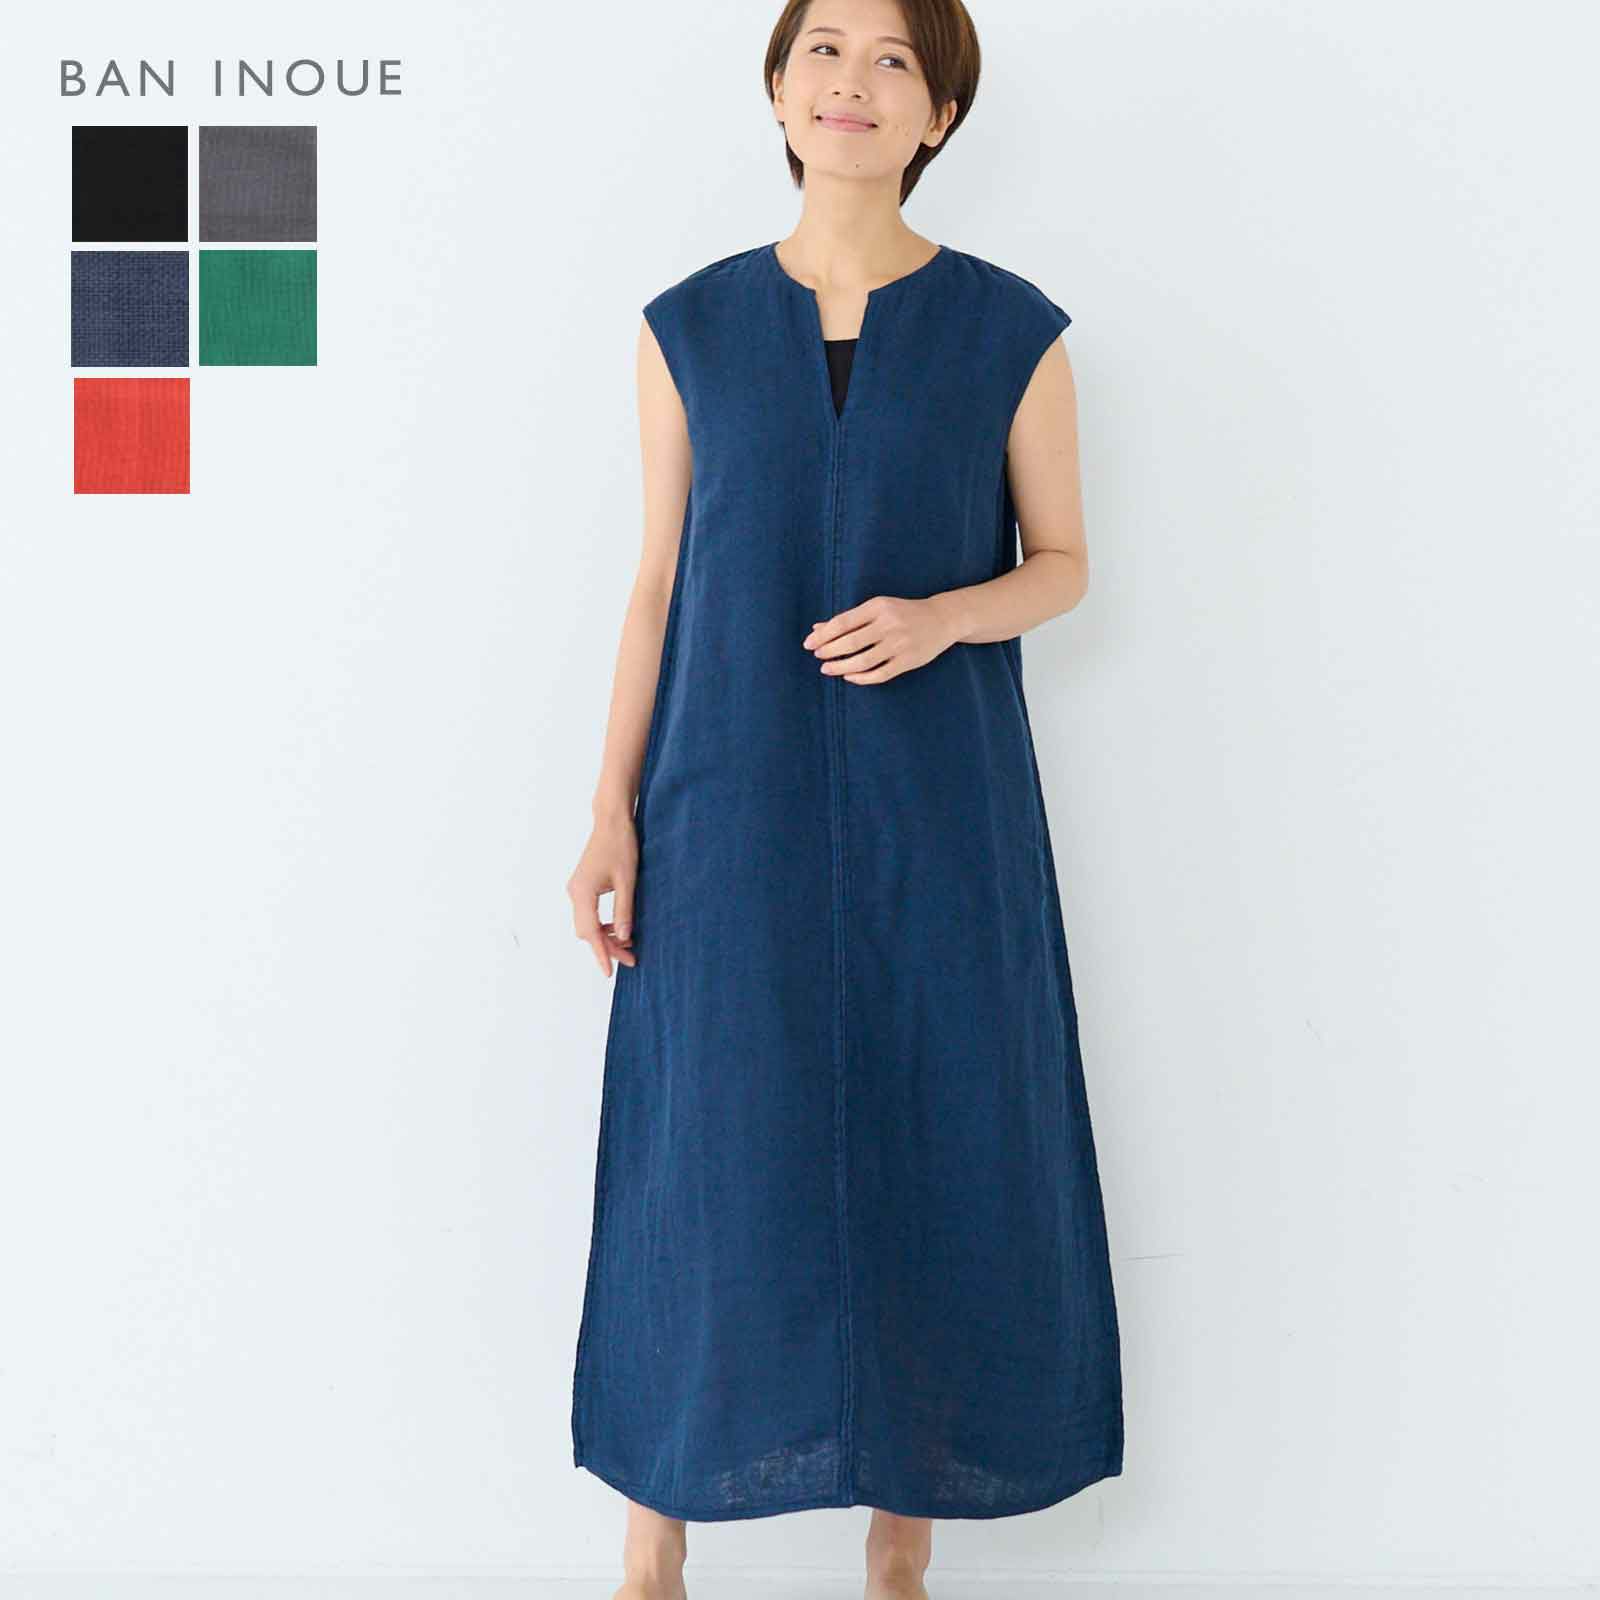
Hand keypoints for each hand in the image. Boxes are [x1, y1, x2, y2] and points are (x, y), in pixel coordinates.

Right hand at [567, 814, 639, 975]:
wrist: (611, 821)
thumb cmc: (621, 845)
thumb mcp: (628, 880)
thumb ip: (624, 910)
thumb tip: (624, 938)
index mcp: (583, 893)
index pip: (590, 932)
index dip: (601, 953)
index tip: (609, 972)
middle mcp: (575, 893)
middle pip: (587, 932)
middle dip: (607, 948)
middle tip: (631, 958)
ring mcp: (576, 890)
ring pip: (588, 924)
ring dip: (606, 937)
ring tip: (628, 946)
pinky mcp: (582, 887)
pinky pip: (589, 914)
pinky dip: (602, 925)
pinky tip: (619, 929)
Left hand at [802, 594, 958, 683]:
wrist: (942, 619)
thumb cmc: (903, 612)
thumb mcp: (877, 609)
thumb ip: (848, 619)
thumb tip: (816, 628)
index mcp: (878, 607)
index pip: (843, 623)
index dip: (823, 635)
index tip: (808, 644)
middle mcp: (889, 625)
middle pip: (850, 642)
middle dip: (829, 651)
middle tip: (818, 656)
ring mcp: (899, 644)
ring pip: (863, 661)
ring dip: (841, 667)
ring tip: (827, 669)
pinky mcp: (908, 661)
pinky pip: (880, 674)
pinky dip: (861, 678)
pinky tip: (849, 676)